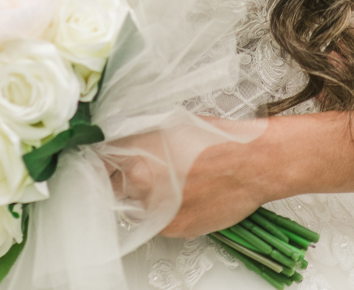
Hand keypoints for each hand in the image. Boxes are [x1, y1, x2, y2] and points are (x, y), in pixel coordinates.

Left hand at [105, 118, 282, 239]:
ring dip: (141, 197)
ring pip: (135, 207)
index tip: (105, 162)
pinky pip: (157, 222)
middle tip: (134, 172)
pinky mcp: (175, 227)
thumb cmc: (216, 139)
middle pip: (114, 187)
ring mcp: (158, 209)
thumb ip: (140, 138)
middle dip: (120, 180)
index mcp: (136, 155)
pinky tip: (179, 195)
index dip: (104, 161)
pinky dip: (162, 211)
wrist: (251, 163)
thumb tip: (123, 143)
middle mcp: (142, 185)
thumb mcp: (169, 125)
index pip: (102, 162)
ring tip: (163, 183)